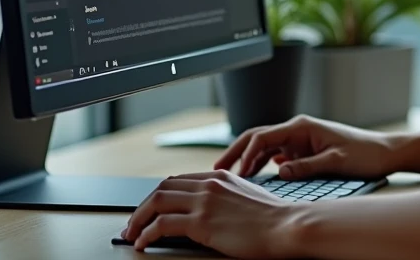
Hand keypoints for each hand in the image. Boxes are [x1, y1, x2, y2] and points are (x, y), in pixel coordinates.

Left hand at [121, 170, 302, 256]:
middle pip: (162, 187)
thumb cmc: (275, 218)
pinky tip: (143, 243)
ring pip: (156, 202)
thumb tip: (211, 212)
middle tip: (134, 222)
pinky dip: (146, 234)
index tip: (151, 209)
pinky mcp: (201, 222)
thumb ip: (227, 198)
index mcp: (220, 176)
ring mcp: (204, 201)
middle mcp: (209, 184)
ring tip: (132, 234)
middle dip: (143, 206)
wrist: (287, 225)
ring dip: (138, 219)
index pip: (178, 180)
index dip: (159, 195)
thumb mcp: (248, 198)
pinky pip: (161, 225)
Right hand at [216, 115, 397, 180]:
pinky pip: (276, 155)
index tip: (234, 174)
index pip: (263, 136)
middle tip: (215, 170)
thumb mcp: (335, 162)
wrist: (385, 153)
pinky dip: (261, 164)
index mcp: (302, 127)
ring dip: (246, 160)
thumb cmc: (365, 154)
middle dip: (235, 152)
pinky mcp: (305, 149)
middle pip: (257, 138)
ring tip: (228, 177)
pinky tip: (253, 178)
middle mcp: (298, 129)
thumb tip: (279, 172)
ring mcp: (300, 139)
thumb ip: (306, 166)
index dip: (244, 155)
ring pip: (264, 147)